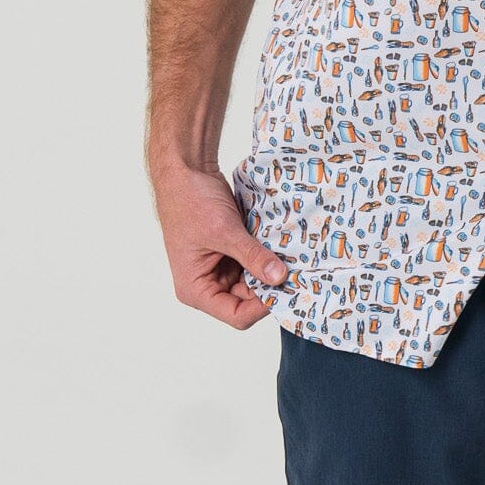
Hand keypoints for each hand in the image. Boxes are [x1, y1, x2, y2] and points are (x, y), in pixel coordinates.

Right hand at [151, 163, 289, 328]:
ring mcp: (220, 268)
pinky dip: (267, 256)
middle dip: (271, 286)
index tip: (287, 286)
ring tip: (292, 259)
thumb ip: (252, 256)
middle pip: (248, 300)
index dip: (263, 306)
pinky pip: (254, 263)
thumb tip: (281, 277)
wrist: (186, 170)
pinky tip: (283, 247)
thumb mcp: (224, 231)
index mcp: (195, 290)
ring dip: (271, 270)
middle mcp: (207, 284)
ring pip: (254, 282)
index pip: (237, 315)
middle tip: (298, 272)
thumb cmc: (191, 201)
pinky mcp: (230, 252)